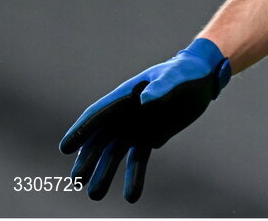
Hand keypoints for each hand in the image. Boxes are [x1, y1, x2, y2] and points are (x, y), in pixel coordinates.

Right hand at [59, 37, 230, 201]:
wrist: (203, 79)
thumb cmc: (187, 71)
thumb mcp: (176, 76)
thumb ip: (161, 86)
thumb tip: (145, 100)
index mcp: (126, 95)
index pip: (98, 114)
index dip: (81, 130)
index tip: (65, 148)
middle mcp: (126, 114)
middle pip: (100, 139)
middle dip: (87, 159)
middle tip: (77, 181)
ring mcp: (136, 127)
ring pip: (114, 154)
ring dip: (104, 173)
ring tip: (95, 194)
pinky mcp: (150, 138)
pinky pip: (137, 160)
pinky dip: (133, 177)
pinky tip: (131, 196)